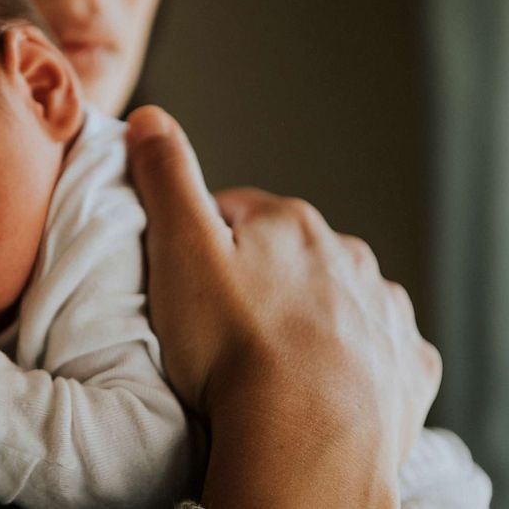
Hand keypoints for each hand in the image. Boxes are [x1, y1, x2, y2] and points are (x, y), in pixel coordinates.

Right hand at [125, 106, 440, 506]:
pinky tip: (316, 384)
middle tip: (220, 328)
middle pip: (288, 256)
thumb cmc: (232, 346)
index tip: (185, 284)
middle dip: (257, 279)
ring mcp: (383, 312)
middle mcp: (347, 257)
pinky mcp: (404, 366)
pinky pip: (373, 349)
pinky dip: (347, 359)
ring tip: (264, 362)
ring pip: (333, 299)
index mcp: (291, 224)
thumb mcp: (179, 248)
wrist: (303, 439)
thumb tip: (150, 117)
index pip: (235, 213)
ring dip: (303, 317)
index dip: (202, 245)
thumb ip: (166, 178)